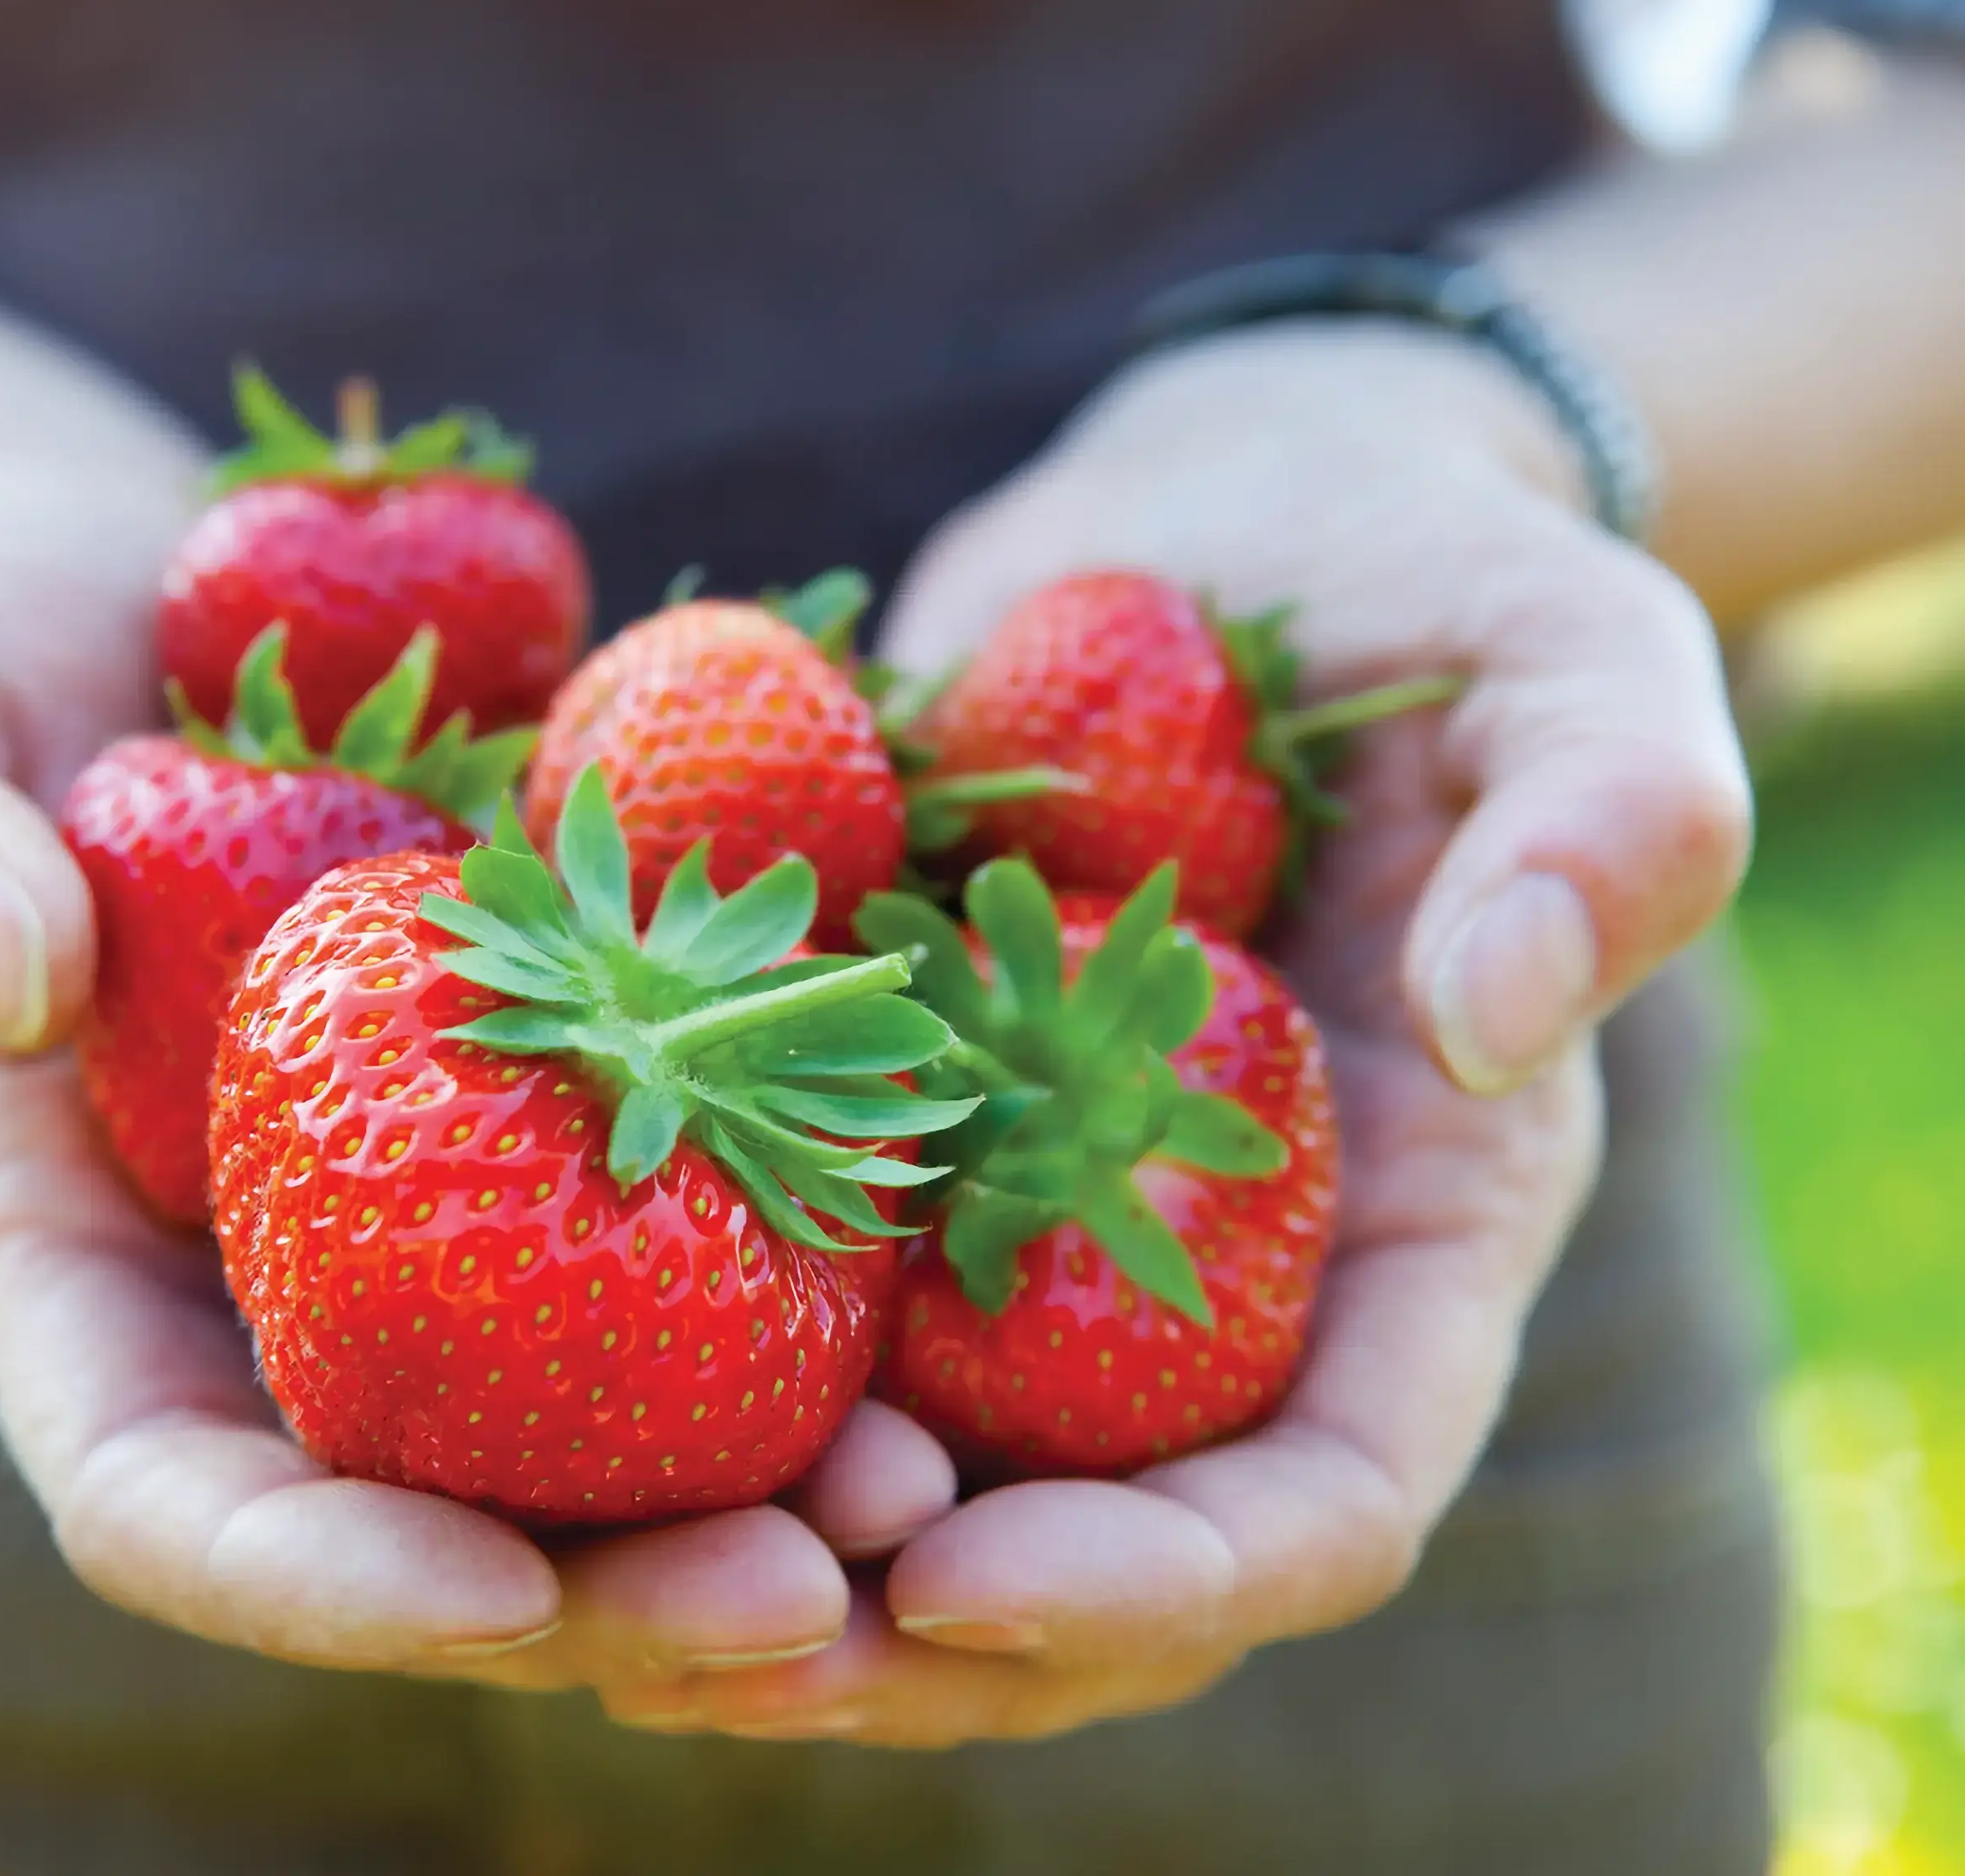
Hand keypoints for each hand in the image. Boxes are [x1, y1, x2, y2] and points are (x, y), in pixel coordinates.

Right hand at [0, 464, 959, 1703]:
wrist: (151, 590)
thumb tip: (3, 971)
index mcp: (83, 1255)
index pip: (167, 1492)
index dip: (317, 1576)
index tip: (491, 1598)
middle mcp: (276, 1263)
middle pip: (435, 1503)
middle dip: (610, 1589)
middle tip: (805, 1600)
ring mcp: (437, 1179)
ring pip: (600, 1396)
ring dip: (768, 1471)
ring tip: (943, 1487)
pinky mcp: (573, 1066)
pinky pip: (699, 1181)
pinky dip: (823, 1240)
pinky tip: (969, 1240)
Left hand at [618, 320, 1750, 1743]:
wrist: (1236, 510)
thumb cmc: (1443, 577)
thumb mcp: (1581, 659)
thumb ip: (1614, 823)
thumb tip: (1492, 1020)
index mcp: (1410, 1221)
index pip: (1324, 1493)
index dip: (1164, 1581)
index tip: (970, 1578)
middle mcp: (1215, 1247)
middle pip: (1086, 1531)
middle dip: (913, 1621)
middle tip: (712, 1620)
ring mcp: (1038, 1177)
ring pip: (910, 1428)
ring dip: (756, 1507)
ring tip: (583, 1524)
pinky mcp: (893, 1077)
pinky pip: (784, 1222)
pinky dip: (664, 1283)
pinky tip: (516, 1268)